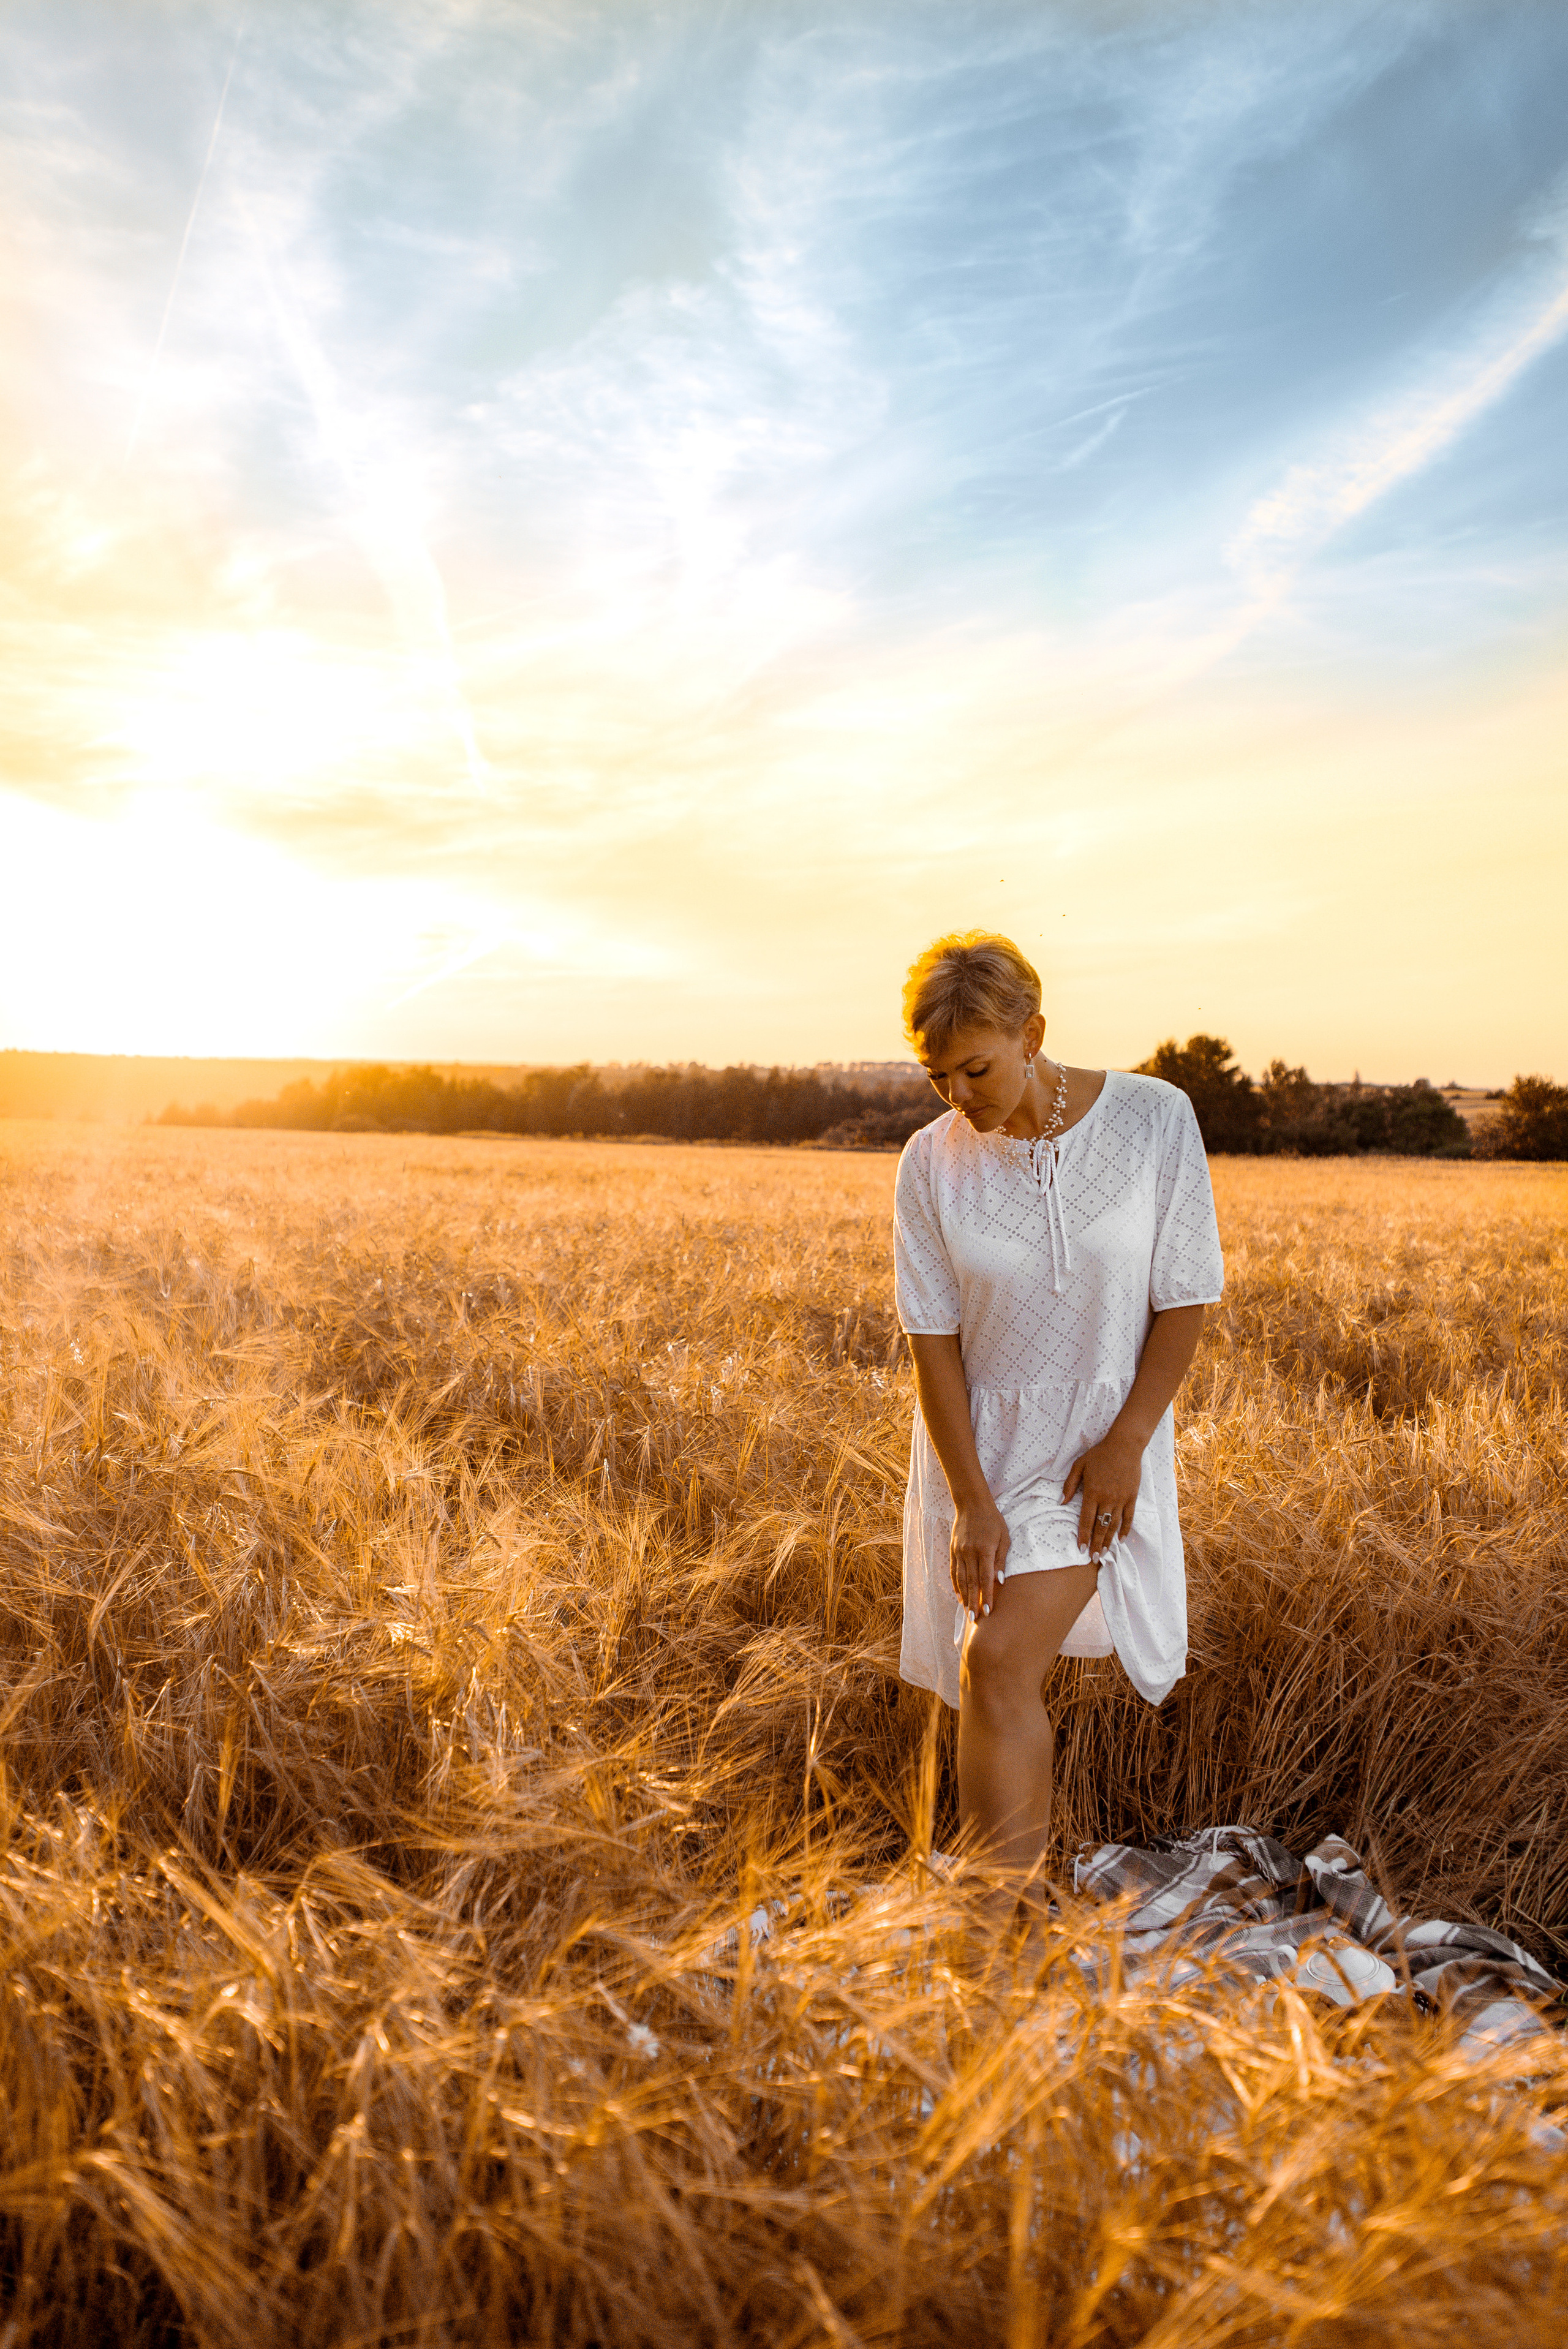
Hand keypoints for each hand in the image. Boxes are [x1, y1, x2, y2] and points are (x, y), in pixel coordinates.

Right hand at [949, 1496, 1009, 1617]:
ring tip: (967, 1612)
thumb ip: (1001, 1559)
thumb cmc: (993, 1520)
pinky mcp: (953, 1550)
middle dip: (974, 1602)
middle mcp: (969, 1553)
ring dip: (964, 1597)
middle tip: (975, 1619)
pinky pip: (954, 1571)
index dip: (987, 1596)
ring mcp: (959, 1552)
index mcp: (984, 1550)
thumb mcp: (1004, 1537)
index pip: (985, 1578)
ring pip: (961, 1579)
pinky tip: (959, 1596)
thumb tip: (1000, 1581)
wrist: (972, 1504)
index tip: (988, 1611)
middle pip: (971, 1582)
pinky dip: (956, 1585)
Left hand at [1063, 1429, 1143, 1559]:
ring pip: (1114, 1525)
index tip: (1081, 1549)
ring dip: (1109, 1541)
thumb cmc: (1099, 1454)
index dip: (1083, 1536)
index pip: (1086, 1520)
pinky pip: (1129, 1517)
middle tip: (1093, 1558)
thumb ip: (1070, 1484)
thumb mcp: (1079, 1465)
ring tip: (1105, 1553)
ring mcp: (1121, 1499)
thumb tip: (1061, 1501)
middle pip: (1101, 1527)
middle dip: (1096, 1544)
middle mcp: (1107, 1499)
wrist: (1124, 1446)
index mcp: (1092, 1493)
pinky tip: (1121, 1540)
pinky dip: (1125, 1530)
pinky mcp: (1131, 1497)